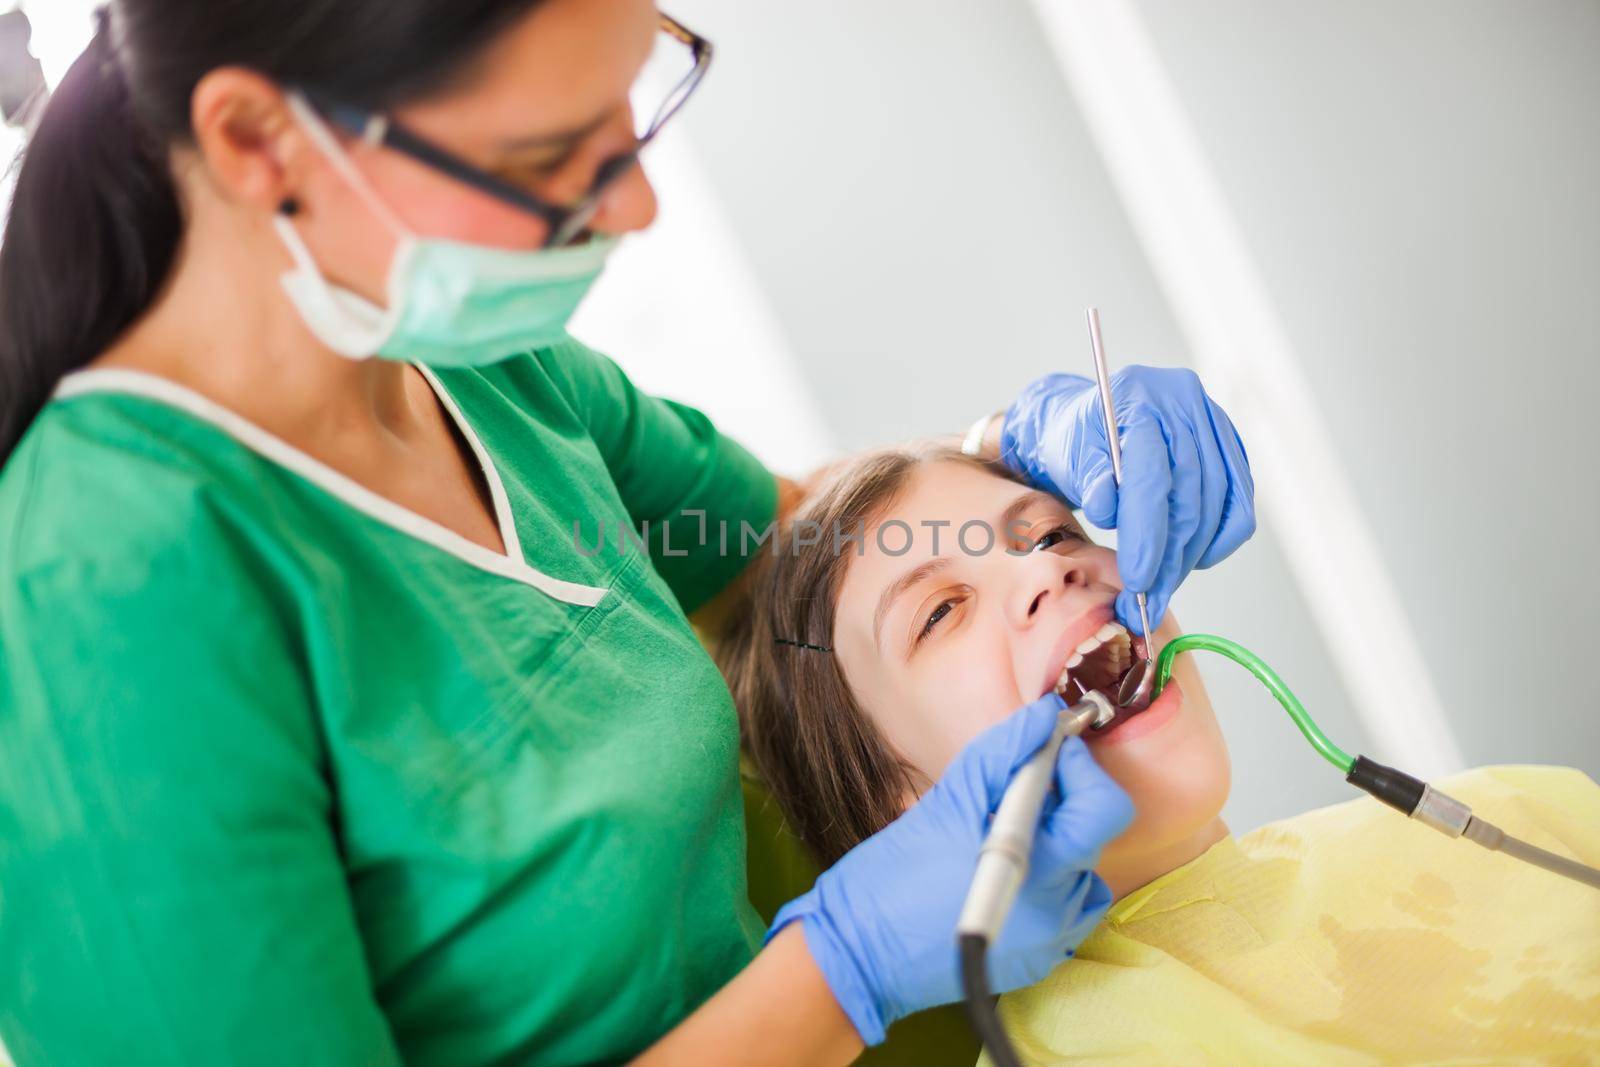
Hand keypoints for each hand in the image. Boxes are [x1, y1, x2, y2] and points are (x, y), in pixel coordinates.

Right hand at [768, 694, 1133, 1044]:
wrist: (859, 952)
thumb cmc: (893, 877)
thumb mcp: (947, 800)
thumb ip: (1003, 753)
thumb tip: (1043, 716)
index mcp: (1037, 867)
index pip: (1103, 807)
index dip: (1080, 767)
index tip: (1048, 749)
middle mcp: (1056, 910)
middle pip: (1094, 836)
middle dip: (1063, 799)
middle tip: (1014, 787)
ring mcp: (1050, 941)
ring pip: (1083, 870)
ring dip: (1057, 843)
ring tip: (1002, 835)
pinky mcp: (1039, 961)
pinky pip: (1069, 907)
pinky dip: (1051, 882)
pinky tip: (1006, 873)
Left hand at [1000, 366, 1254, 631]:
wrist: (1094, 426)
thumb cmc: (1077, 443)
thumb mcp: (1069, 458)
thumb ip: (1089, 480)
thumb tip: (1108, 508)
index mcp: (1139, 398)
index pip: (1151, 476)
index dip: (1147, 534)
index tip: (1138, 581)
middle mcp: (1184, 404)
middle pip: (1189, 497)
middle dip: (1168, 560)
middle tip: (1146, 602)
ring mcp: (1214, 424)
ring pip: (1217, 508)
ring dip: (1189, 558)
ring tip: (1161, 590)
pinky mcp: (1230, 449)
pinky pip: (1238, 507)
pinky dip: (1217, 541)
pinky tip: (1190, 561)